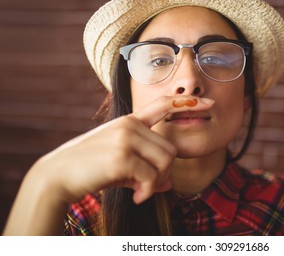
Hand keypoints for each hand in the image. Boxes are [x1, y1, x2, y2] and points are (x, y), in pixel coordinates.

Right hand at [3, 95, 213, 234]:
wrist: (58, 175)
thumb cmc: (91, 168)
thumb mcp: (122, 165)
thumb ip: (147, 169)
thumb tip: (169, 183)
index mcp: (130, 121)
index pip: (164, 104)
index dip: (188, 103)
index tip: (208, 102)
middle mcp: (130, 124)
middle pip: (170, 149)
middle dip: (164, 172)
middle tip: (148, 186)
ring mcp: (125, 138)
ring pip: (165, 161)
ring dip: (156, 182)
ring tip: (140, 190)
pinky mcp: (122, 156)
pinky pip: (151, 177)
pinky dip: (147, 192)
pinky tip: (136, 197)